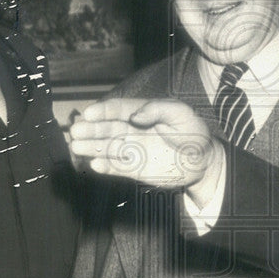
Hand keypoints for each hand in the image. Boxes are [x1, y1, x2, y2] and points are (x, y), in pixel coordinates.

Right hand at [69, 98, 217, 191]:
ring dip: (91, 147)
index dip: (103, 110)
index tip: (89, 113)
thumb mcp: (183, 115)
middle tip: (75, 131)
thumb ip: (160, 109)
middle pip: (107, 128)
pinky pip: (116, 167)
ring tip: (77, 147)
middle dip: (90, 129)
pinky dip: (104, 167)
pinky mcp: (134, 168)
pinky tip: (94, 166)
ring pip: (107, 147)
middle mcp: (133, 130)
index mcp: (143, 113)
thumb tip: (136, 115)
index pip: (118, 109)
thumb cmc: (195, 134)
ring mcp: (132, 149)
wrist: (203, 163)